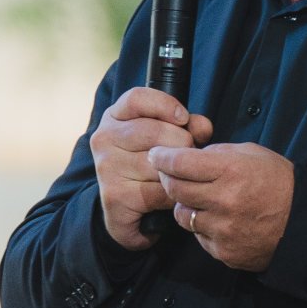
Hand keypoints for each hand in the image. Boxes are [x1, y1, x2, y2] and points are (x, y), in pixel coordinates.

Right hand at [90, 87, 214, 251]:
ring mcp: (106, 167)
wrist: (128, 209)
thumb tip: (202, 127)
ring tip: (182, 176)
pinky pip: (158, 192)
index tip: (183, 118)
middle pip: (153, 131)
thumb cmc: (151, 163)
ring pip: (157, 164)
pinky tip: (174, 196)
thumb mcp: (168, 136)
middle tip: (189, 155)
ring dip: (179, 172)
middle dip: (181, 143)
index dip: (165, 105)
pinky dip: (173, 195)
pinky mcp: (114, 196)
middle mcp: (104, 138)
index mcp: (115, 117)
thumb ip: (188, 126)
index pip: (136, 99)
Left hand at [147, 140, 294, 272]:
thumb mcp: (252, 154)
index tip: (156, 154)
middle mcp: (223, 201)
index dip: (163, 157)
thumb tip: (189, 156)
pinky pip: (199, 236)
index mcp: (231, 171)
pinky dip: (202, 227)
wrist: (303, 222)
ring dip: (186, 205)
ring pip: (183, 216)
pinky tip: (219, 219)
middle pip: (175, 190)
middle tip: (169, 174)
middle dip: (167, 179)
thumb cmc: (279, 183)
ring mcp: (222, 229)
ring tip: (201, 199)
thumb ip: (218, 154)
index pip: (181, 163)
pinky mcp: (223, 251)